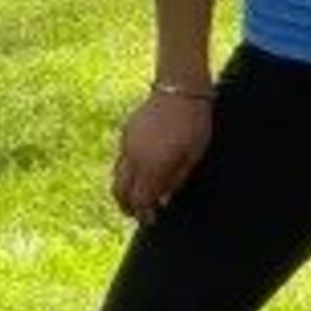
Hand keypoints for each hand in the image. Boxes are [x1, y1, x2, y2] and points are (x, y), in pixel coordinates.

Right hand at [111, 91, 214, 221]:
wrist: (179, 89)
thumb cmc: (194, 123)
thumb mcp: (194, 155)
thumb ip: (176, 180)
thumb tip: (163, 200)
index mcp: (152, 165)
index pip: (139, 199)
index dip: (142, 213)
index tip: (149, 221)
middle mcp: (133, 157)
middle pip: (120, 191)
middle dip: (127, 207)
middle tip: (138, 215)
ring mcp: (126, 144)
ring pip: (116, 176)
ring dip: (124, 191)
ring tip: (137, 198)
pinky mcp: (125, 133)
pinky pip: (120, 159)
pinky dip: (126, 173)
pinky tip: (139, 174)